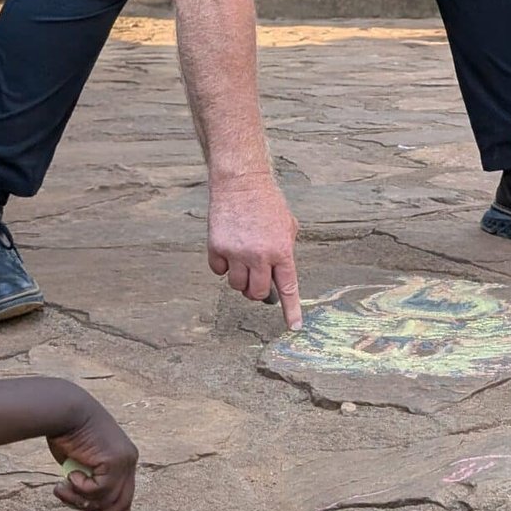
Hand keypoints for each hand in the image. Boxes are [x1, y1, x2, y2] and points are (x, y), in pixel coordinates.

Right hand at [49, 399, 137, 510]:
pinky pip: (99, 492)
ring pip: (107, 500)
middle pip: (122, 502)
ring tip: (62, 489)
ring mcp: (125, 460)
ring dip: (79, 501)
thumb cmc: (66, 432)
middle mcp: (129, 459)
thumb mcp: (80, 461)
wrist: (63, 410)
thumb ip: (88, 480)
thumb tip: (87, 506)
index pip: (127, 491)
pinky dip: (80, 489)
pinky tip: (71, 475)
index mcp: (123, 457)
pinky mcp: (115, 461)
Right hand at [207, 175, 302, 327]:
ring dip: (240, 280)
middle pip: (258, 293)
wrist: (241, 183)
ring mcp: (237, 253)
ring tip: (243, 260)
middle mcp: (259, 255)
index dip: (291, 310)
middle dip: (258, 290)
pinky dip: (223, 266)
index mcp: (281, 250)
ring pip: (237, 286)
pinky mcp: (217, 248)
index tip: (293, 327)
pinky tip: (228, 249)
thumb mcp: (287, 227)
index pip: (288, 288)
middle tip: (257, 278)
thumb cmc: (267, 204)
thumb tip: (278, 278)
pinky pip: (219, 271)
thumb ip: (284, 252)